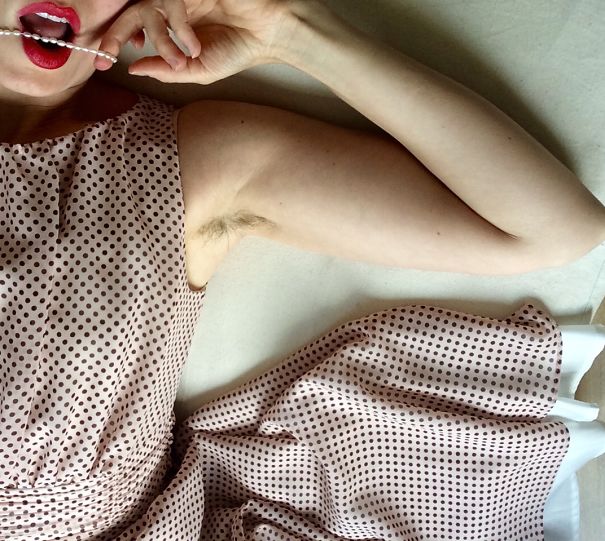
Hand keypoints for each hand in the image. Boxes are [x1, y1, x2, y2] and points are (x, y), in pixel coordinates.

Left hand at [95, 0, 299, 83]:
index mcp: (171, 24)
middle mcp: (172, 6)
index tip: (106, 61)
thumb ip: (166, 70)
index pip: (135, 26)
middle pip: (130, 11)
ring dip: (160, 39)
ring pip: (148, 7)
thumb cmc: (238, 51)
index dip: (116, 39)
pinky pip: (169, 2)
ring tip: (180, 60)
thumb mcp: (197, 71)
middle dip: (113, 33)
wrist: (267, 35)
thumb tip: (134, 69)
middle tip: (107, 54)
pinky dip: (179, 27)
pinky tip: (194, 45)